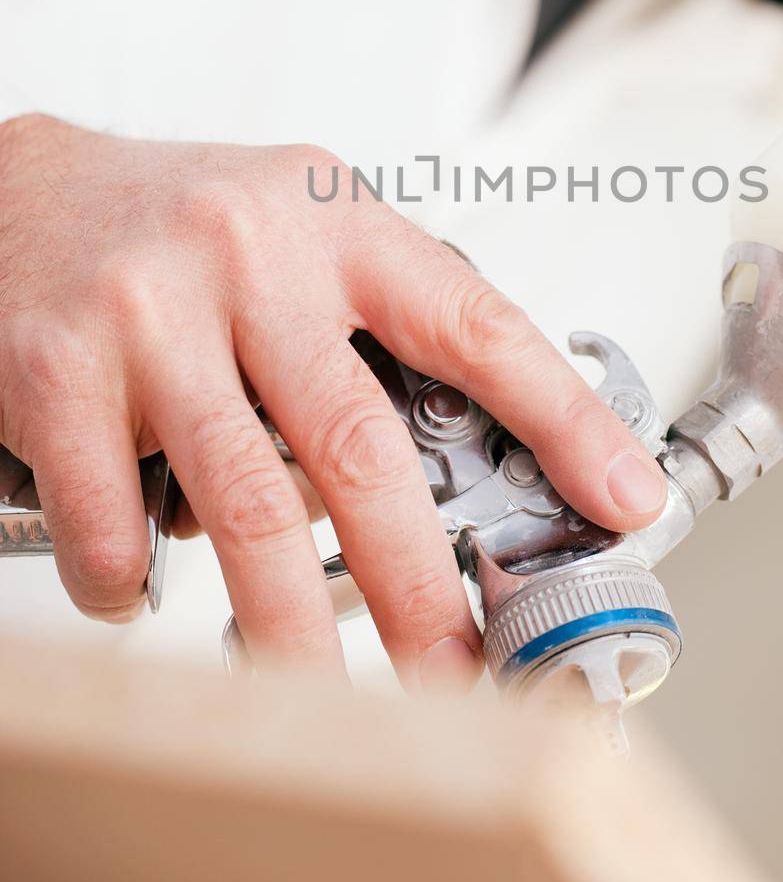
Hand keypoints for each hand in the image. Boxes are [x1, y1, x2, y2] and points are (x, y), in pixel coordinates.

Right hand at [0, 115, 665, 687]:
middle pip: (361, 449)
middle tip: (461, 670)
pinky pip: (113, 521)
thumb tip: (473, 452)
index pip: (474, 324)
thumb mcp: (298, 231)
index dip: (563, 418)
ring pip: (245, 506)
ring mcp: (152, 312)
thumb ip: (375, 321)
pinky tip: (143, 592)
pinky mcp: (58, 368)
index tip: (623, 497)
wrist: (19, 190)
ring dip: (291, 626)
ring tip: (322, 692)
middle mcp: (251, 257)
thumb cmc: (176, 222)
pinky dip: (136, 585)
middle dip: (422, 585)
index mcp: (335, 221)